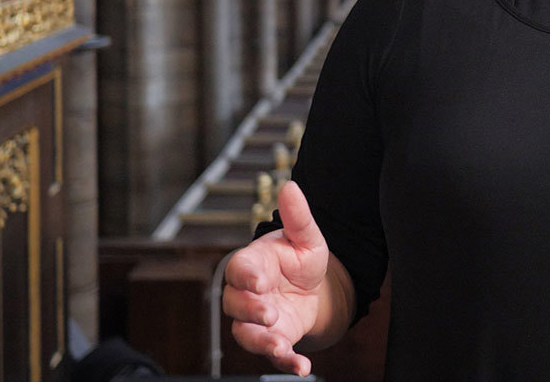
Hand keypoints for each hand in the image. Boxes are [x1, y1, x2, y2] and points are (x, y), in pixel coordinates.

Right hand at [223, 181, 328, 375]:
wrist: (313, 287)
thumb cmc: (300, 258)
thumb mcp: (306, 236)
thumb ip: (298, 216)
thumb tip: (290, 186)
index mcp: (251, 264)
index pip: (238, 269)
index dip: (245, 276)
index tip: (258, 281)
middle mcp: (246, 294)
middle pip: (235, 305)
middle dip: (250, 310)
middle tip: (269, 313)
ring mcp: (256, 320)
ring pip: (246, 334)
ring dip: (262, 342)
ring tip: (280, 347)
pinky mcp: (272, 339)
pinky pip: (272, 354)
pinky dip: (286, 362)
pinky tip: (301, 367)